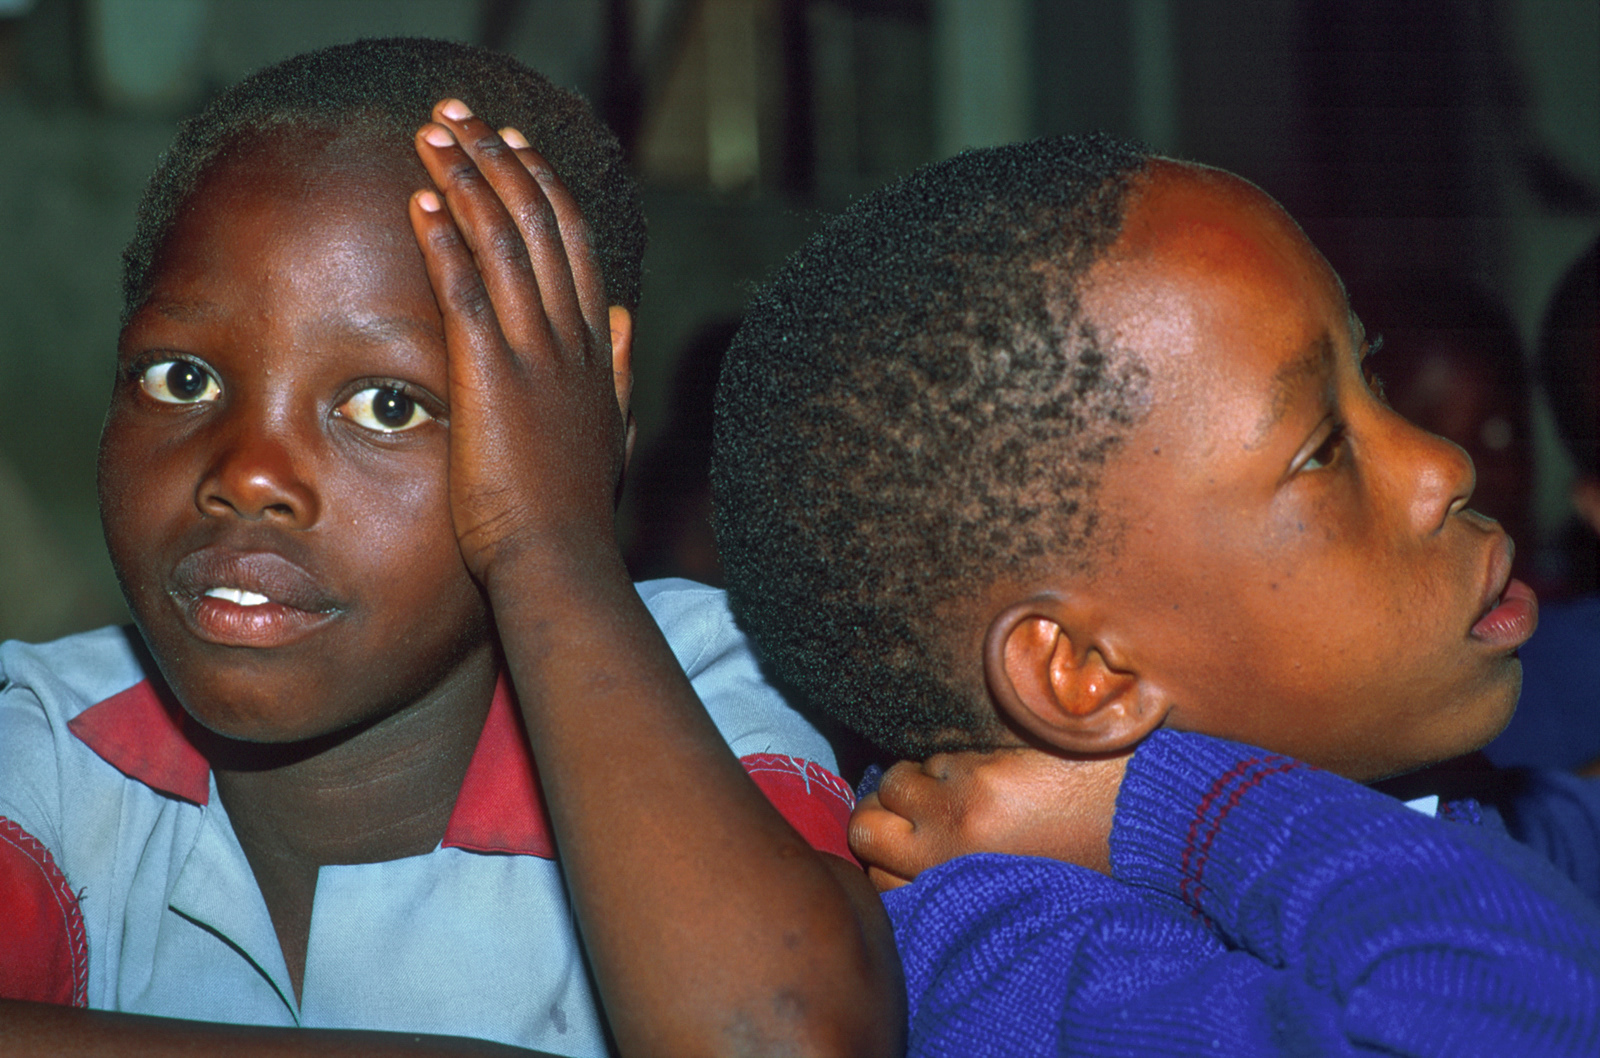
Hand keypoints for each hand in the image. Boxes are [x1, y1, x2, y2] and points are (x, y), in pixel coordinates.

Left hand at [409, 99, 627, 584]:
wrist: (561, 562)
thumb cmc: (577, 512)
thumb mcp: (611, 433)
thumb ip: (618, 373)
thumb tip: (630, 320)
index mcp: (597, 351)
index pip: (575, 246)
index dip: (546, 188)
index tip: (516, 148)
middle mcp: (573, 340)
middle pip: (542, 224)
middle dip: (500, 160)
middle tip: (464, 115)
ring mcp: (536, 355)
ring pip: (505, 241)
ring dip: (465, 179)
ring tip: (433, 134)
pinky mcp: (493, 377)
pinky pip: (468, 289)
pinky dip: (444, 239)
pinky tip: (421, 200)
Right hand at [850, 746, 1128, 890]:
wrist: (1142, 821)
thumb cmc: (1081, 852)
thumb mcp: (1012, 881)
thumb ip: (956, 870)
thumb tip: (902, 846)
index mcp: (961, 894)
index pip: (876, 878)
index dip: (884, 853)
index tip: (906, 839)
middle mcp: (948, 864)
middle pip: (864, 829)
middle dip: (879, 811)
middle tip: (914, 805)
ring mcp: (958, 819)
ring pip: (896, 783)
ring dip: (922, 779)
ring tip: (965, 785)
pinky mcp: (980, 780)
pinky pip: (939, 761)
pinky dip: (958, 761)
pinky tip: (995, 771)